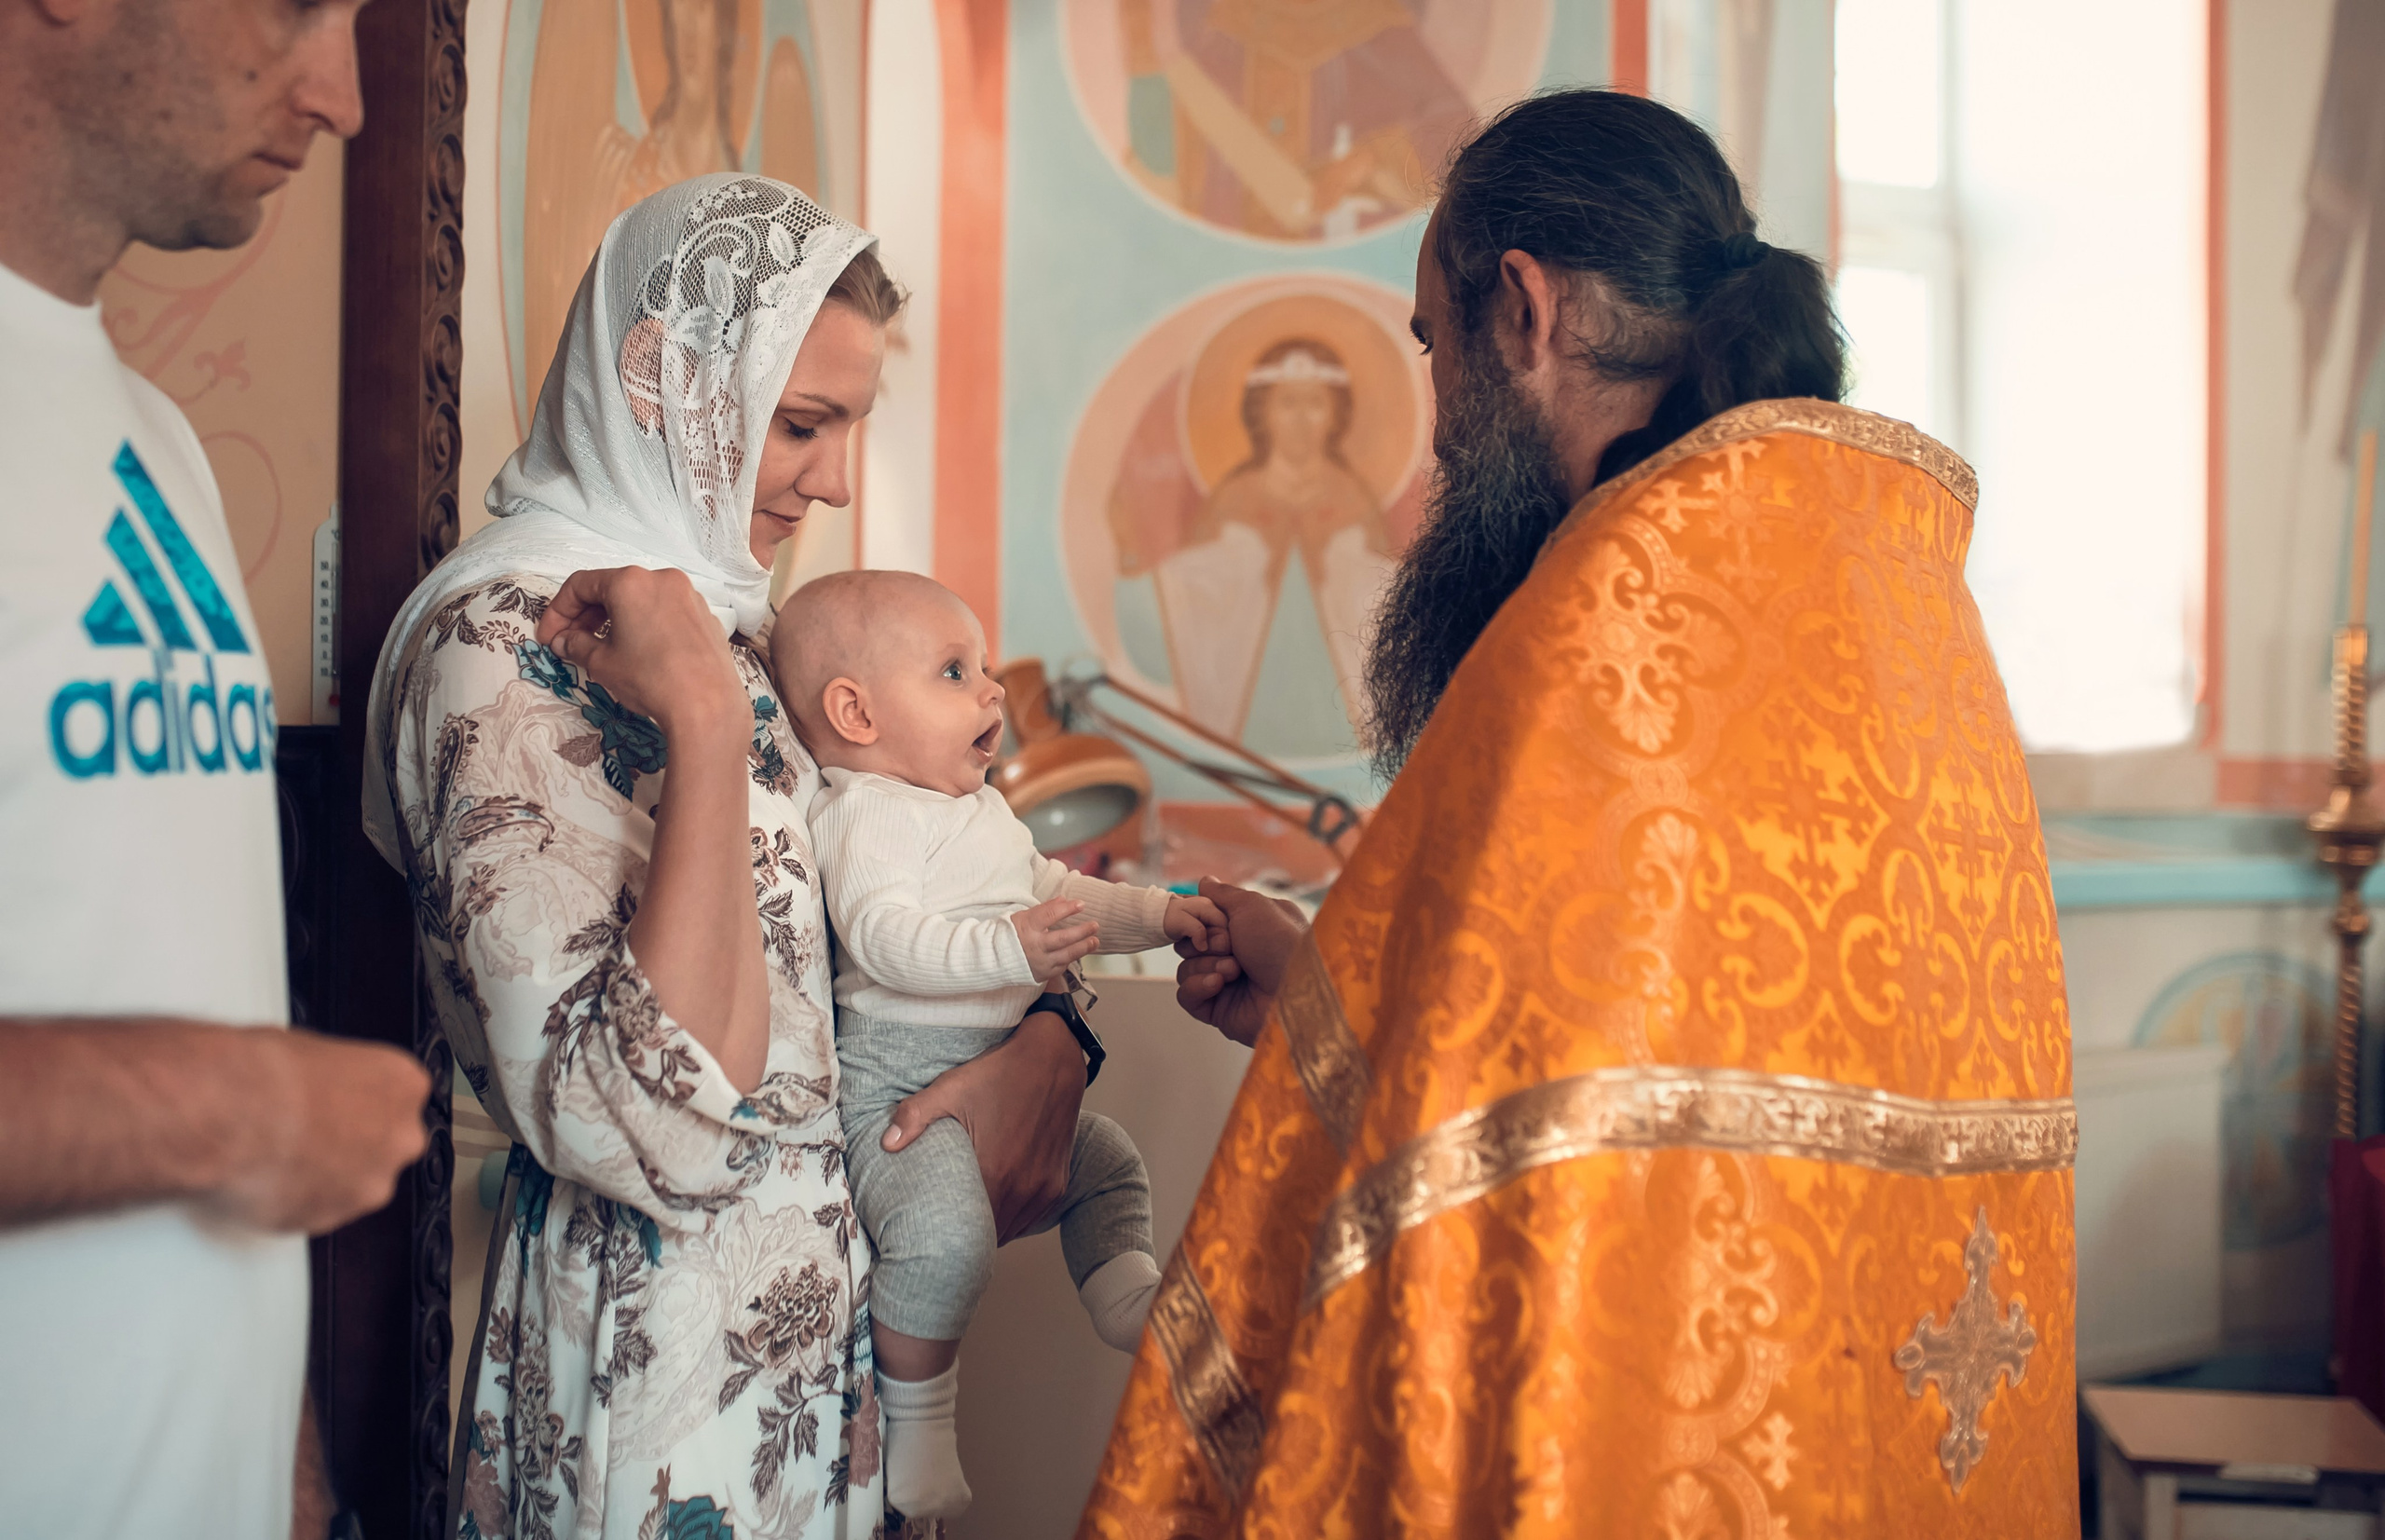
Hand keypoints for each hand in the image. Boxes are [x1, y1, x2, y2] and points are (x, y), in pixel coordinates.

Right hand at [215, 1031, 430, 1233]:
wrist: (228, 1114)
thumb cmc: (264, 1073)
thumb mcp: (311, 1049)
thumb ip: (334, 1078)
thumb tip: (316, 1082)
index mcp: (404, 1085)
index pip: (397, 1100)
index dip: (358, 1104)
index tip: (335, 1105)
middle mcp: (400, 1139)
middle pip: (385, 1146)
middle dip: (351, 1144)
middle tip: (308, 1134)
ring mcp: (369, 1185)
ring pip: (354, 1185)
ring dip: (326, 1177)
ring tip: (278, 1156)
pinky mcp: (330, 1220)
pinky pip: (317, 1210)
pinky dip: (296, 1200)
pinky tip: (266, 1179)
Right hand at [535, 566, 746, 740]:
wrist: (707, 704)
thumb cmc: (649, 678)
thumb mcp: (602, 662)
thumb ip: (577, 645)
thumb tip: (564, 641)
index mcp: (631, 582)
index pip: (581, 585)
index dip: (558, 611)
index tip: (549, 638)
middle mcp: (662, 579)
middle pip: (612, 588)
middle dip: (585, 616)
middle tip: (569, 644)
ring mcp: (689, 596)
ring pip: (640, 600)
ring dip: (614, 620)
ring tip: (601, 649)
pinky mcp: (706, 617)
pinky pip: (665, 613)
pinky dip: (644, 625)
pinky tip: (638, 652)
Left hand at [882, 1011, 1083, 1241]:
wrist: (1053, 1058)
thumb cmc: (1001, 1073)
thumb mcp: (951, 1088)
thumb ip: (915, 1117)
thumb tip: (887, 1144)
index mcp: (994, 1172)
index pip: (966, 1226)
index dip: (948, 1231)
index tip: (934, 1228)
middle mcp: (1022, 1188)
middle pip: (988, 1233)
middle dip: (967, 1233)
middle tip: (947, 1226)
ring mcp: (1043, 1187)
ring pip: (1012, 1228)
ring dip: (992, 1225)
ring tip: (970, 1218)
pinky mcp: (1058, 1182)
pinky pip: (1033, 1216)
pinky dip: (1016, 1215)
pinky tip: (999, 1202)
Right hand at [1008, 896, 1098, 986]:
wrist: (994, 959)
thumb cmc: (1011, 934)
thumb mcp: (1024, 917)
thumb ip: (1045, 909)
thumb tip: (1064, 899)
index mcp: (1027, 927)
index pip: (1050, 915)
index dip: (1067, 909)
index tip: (1081, 904)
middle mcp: (1035, 945)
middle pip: (1063, 938)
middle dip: (1081, 931)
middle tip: (1095, 925)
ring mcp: (1040, 961)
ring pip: (1066, 955)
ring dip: (1083, 947)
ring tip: (1095, 941)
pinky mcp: (1043, 973)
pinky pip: (1062, 966)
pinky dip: (1071, 958)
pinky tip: (1079, 951)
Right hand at [1174, 878, 1309, 1047]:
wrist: (1296, 993)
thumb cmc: (1282, 945)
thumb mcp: (1253, 906)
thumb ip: (1224, 894)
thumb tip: (1205, 882)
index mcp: (1247, 929)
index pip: (1204, 921)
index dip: (1199, 919)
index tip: (1209, 919)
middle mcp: (1237, 955)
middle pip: (1191, 944)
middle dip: (1205, 943)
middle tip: (1229, 946)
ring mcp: (1226, 984)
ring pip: (1186, 969)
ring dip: (1206, 965)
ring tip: (1234, 970)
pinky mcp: (1218, 1009)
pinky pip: (1187, 996)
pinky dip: (1198, 987)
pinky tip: (1219, 984)